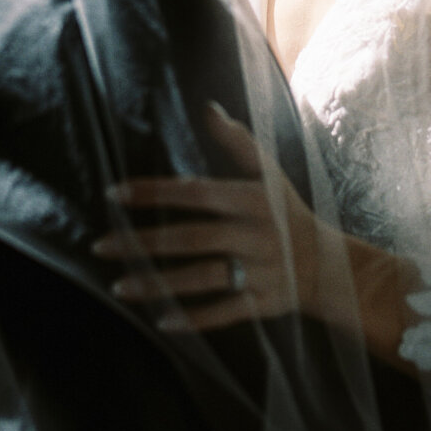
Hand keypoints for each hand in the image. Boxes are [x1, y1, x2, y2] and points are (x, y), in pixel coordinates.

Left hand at [94, 102, 324, 332]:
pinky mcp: (265, 303)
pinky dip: (196, 319)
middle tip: (100, 245)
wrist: (330, 266)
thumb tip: (207, 107)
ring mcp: (262, 270)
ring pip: (205, 278)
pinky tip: (163, 322)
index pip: (196, 193)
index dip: (155, 192)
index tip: (114, 194)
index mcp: (253, 200)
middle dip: (144, 243)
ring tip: (119, 287)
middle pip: (193, 238)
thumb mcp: (269, 174)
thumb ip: (237, 142)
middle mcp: (257, 235)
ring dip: (161, 285)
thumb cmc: (287, 212)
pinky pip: (227, 312)